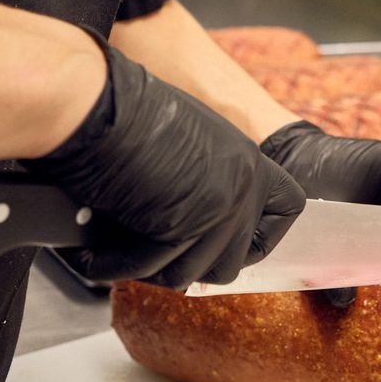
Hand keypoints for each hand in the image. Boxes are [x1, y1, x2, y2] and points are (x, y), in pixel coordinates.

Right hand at [26, 36, 304, 288]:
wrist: (99, 106)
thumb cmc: (127, 115)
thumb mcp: (189, 144)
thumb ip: (207, 180)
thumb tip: (197, 228)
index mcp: (249, 160)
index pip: (286, 211)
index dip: (257, 237)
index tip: (226, 243)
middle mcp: (243, 185)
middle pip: (231, 262)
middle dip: (188, 264)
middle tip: (150, 252)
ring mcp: (217, 208)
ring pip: (189, 275)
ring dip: (148, 270)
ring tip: (114, 252)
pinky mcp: (182, 227)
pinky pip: (150, 270)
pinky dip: (114, 268)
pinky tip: (94, 257)